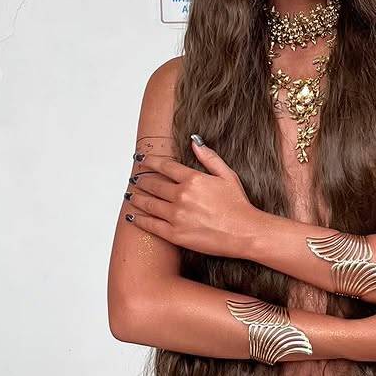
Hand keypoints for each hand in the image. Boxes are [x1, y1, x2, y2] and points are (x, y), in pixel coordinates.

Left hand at [126, 137, 261, 258]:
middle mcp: (181, 196)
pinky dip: (140, 219)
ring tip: (130, 195)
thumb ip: (209, 157)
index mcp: (193, 179)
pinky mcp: (175, 234)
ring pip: (149, 204)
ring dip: (137, 198)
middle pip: (153, 185)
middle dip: (141, 180)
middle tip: (134, 179)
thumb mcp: (227, 175)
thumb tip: (194, 141)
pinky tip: (133, 216)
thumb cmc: (238, 205)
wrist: (244, 232)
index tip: (141, 159)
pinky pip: (151, 225)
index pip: (164, 166)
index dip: (150, 161)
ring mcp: (176, 216)